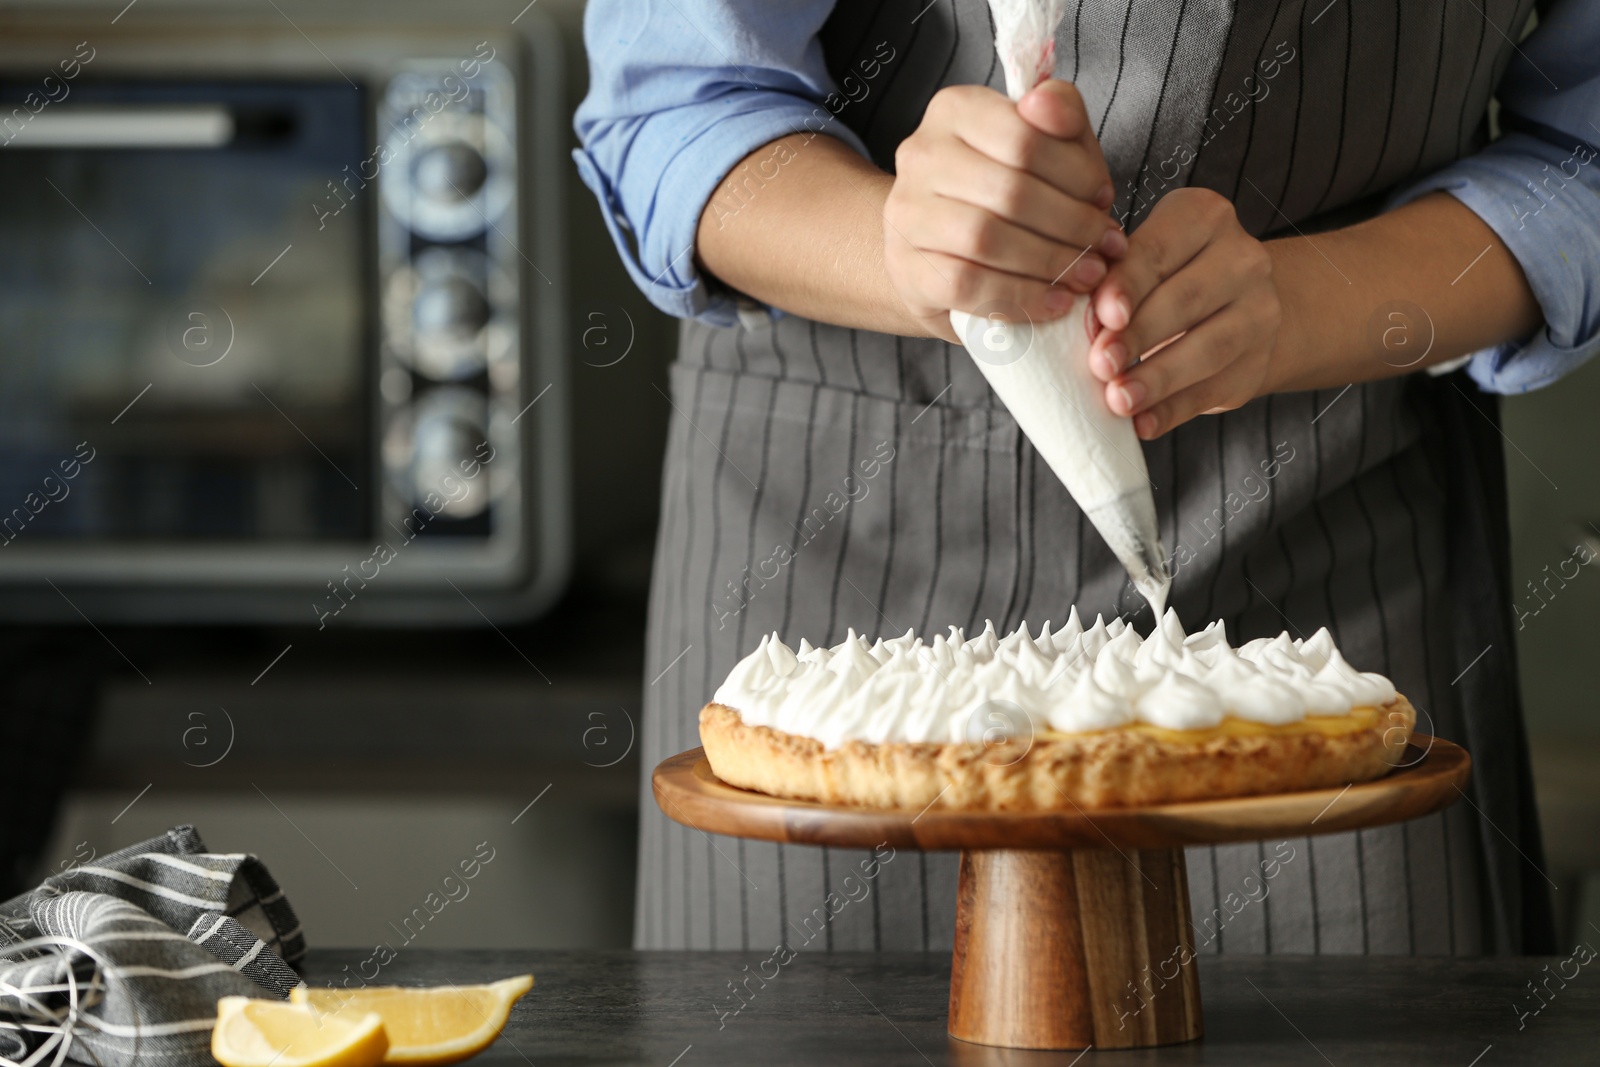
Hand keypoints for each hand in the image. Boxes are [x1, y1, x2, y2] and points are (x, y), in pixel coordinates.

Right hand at [882, 80, 1124, 340]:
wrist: (938, 249)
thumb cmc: (1001, 192)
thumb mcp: (1044, 142)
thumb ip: (1061, 115)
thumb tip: (1047, 106)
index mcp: (954, 110)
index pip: (1025, 137)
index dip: (1077, 174)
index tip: (1103, 198)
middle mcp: (921, 155)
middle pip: (1011, 191)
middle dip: (1072, 224)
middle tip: (1105, 246)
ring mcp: (906, 214)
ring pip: (987, 239)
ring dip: (1051, 262)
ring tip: (1087, 274)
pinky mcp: (906, 268)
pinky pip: (967, 284)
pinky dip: (1020, 296)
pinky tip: (1054, 301)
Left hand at [1087, 187, 1279, 438]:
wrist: (1239, 306)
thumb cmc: (1167, 276)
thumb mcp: (1144, 260)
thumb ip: (1115, 280)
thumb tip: (1085, 322)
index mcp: (1205, 218)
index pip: (1160, 251)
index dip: (1128, 285)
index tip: (1102, 316)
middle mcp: (1243, 259)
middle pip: (1186, 299)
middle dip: (1139, 335)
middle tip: (1100, 364)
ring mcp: (1259, 312)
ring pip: (1208, 348)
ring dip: (1158, 378)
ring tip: (1119, 401)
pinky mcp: (1256, 363)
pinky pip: (1213, 391)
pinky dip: (1173, 410)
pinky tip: (1142, 424)